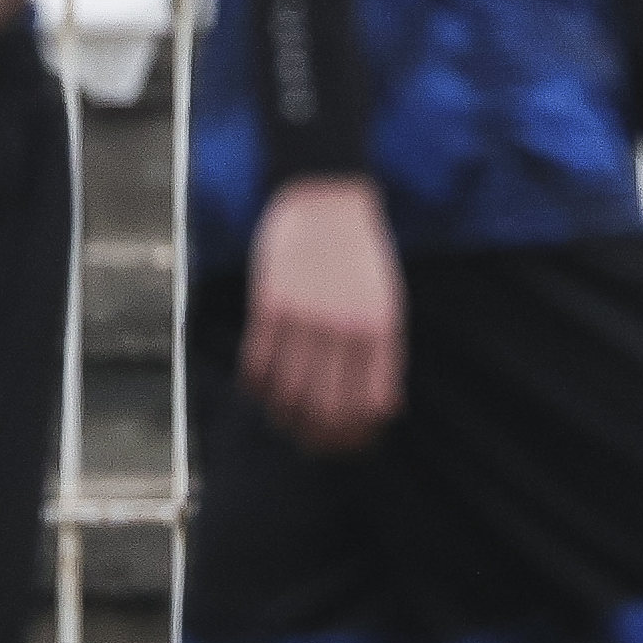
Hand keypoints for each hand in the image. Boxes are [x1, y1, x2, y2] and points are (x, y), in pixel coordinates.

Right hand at [243, 177, 403, 451]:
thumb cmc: (359, 256)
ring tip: (283, 419)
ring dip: (283, 416)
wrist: (326, 199)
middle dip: (318, 437)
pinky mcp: (270, 304)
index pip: (370, 405)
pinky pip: (257, 364)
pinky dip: (257, 387)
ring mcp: (306, 317)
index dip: (357, 436)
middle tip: (309, 441)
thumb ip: (383, 354)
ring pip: (288, 393)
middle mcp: (345, 328)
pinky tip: (260, 388)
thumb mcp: (386, 301)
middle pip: (327, 408)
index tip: (346, 444)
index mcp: (381, 329)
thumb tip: (384, 410)